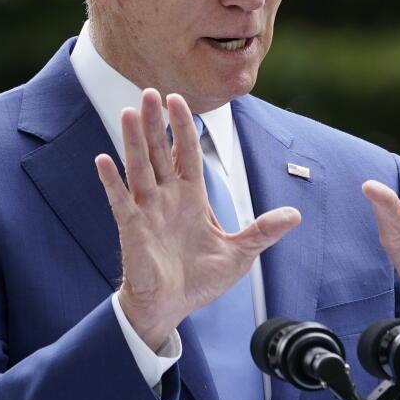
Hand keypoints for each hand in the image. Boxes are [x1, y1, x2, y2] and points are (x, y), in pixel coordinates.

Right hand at [95, 89, 300, 350]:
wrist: (171, 308)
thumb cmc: (199, 280)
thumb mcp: (239, 253)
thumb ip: (263, 231)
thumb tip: (295, 216)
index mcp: (191, 198)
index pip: (186, 153)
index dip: (183, 127)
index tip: (177, 100)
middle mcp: (166, 198)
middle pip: (159, 152)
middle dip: (155, 123)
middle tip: (150, 91)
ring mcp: (146, 211)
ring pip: (139, 168)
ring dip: (133, 141)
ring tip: (130, 112)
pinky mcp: (131, 229)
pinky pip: (119, 200)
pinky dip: (111, 181)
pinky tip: (103, 159)